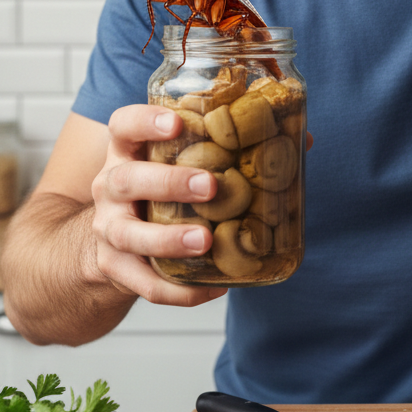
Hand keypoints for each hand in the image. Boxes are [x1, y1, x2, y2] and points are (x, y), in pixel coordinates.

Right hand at [90, 104, 228, 305]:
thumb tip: (303, 140)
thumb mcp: (181, 160)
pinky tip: (215, 287)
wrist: (116, 240)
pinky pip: (145, 283)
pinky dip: (180, 290)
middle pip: (127, 180)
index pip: (124, 125)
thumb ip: (232, 147)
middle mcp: (111, 186)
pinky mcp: (116, 268)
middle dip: (168, 183)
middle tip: (209, 186)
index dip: (145, 121)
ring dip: (167, 239)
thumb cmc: (161, 189)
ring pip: (128, 234)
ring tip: (204, 240)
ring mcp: (109, 229)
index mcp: (128, 151)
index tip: (177, 122)